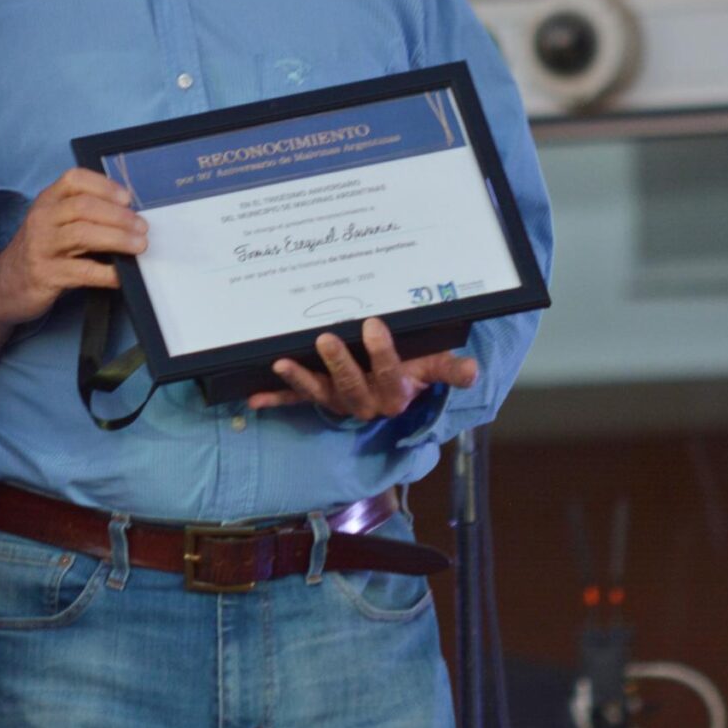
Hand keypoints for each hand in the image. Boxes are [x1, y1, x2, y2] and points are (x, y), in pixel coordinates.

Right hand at [0, 169, 147, 365]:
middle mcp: (42, 219)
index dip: (104, 185)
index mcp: (47, 200)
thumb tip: (130, 215)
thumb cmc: (40, 251)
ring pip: (82, 235)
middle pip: (83, 207)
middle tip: (142, 226)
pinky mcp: (46, 275)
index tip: (128, 198)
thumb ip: (82, 215)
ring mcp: (42, 247)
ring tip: (138, 246)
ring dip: (117, 239)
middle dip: (118, 216)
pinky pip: (82, 272)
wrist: (4, 284)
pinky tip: (121, 275)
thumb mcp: (54, 223)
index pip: (74, 179)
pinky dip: (106, 273)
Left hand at [247, 318, 478, 418]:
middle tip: (326, 337)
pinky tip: (254, 397)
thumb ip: (450, 370)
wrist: (398, 393)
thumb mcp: (434, 367)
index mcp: (395, 394)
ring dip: (299, 380)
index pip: (391, 375)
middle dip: (338, 364)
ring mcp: (339, 401)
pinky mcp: (320, 398)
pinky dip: (277, 398)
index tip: (374, 324)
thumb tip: (473, 371)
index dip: (382, 353)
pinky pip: (297, 400)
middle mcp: (366, 403)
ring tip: (280, 364)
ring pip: (320, 394)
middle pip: (351, 386)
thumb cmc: (415, 371)